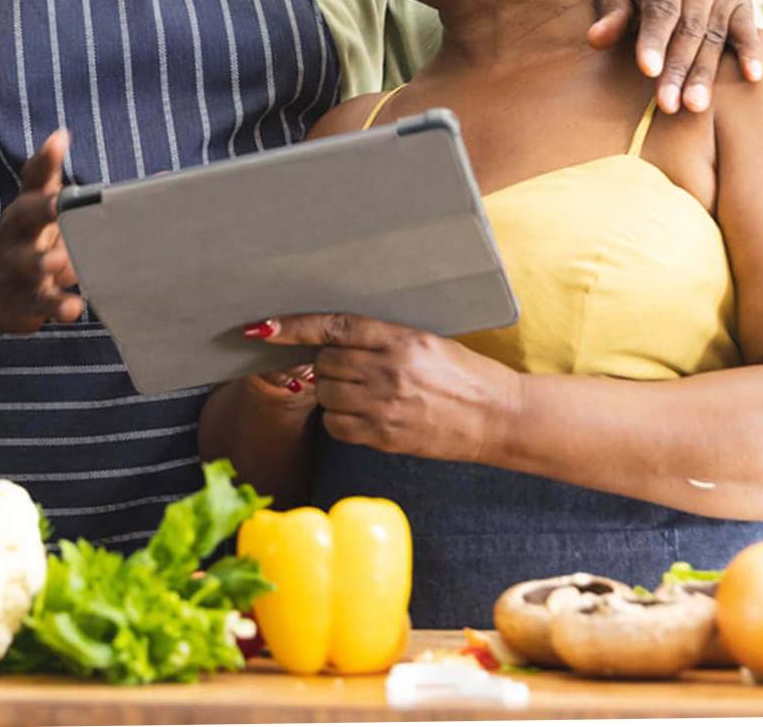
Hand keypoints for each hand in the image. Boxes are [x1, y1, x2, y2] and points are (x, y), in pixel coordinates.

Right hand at [0, 130, 81, 333]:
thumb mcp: (35, 206)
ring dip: (44, 262)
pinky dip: (59, 306)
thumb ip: (49, 175)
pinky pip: (44, 303)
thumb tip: (62, 134)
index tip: (58, 141)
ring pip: (30, 263)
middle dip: (41, 208)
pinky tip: (74, 308)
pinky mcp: (30, 298)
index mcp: (24, 207)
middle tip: (59, 202)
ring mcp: (21, 267)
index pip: (32, 179)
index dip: (44, 160)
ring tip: (59, 261)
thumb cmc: (26, 239)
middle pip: (24, 217)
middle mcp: (18, 234)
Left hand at [249, 314, 519, 463]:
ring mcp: (386, 405)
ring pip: (326, 394)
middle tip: (354, 370)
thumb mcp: (426, 342)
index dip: (292, 326)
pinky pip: (338, 427)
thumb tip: (331, 340)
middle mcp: (389, 370)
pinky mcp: (387, 436)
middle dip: (329, 365)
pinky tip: (363, 417)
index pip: (333, 327)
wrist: (500, 417)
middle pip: (324, 362)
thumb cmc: (463, 375)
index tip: (262, 327)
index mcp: (400, 338)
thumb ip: (381, 340)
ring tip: (365, 394)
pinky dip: (340, 422)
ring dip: (333, 393)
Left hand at [590, 0, 762, 113]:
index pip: (661, 8)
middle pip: (689, 28)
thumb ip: (610, 14)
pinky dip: (751, 52)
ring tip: (694, 105)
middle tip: (668, 105)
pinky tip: (752, 77)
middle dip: (678, 68)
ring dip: (705, 72)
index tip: (648, 71)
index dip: (654, 40)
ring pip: (715, 35)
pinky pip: (747, 29)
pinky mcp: (743, 0)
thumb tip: (596, 39)